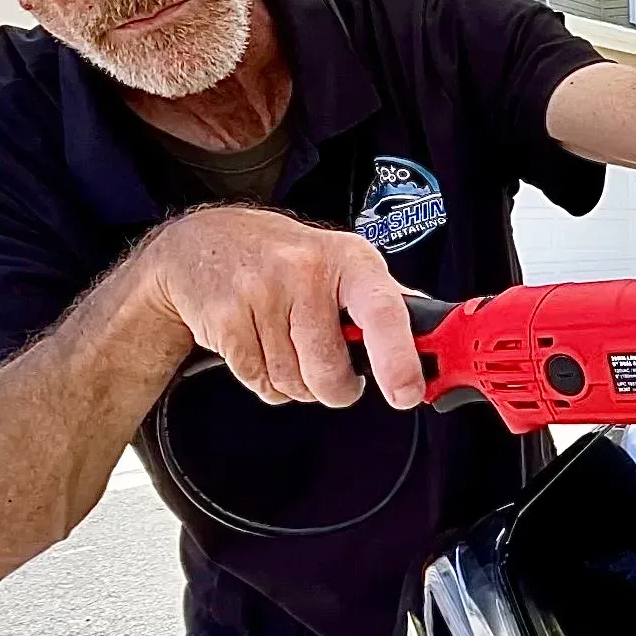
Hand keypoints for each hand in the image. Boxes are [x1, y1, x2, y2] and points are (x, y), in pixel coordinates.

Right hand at [140, 206, 425, 408]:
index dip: (398, 358)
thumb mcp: (343, 264)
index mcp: (351, 262)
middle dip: (332, 387)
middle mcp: (307, 271)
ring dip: (292, 381)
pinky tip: (258, 343)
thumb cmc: (284, 259)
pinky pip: (258, 382)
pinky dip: (261, 378)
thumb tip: (433, 343)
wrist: (201, 242)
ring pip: (293, 384)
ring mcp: (262, 293)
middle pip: (330, 373)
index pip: (383, 311)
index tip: (407, 394)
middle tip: (324, 364)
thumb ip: (386, 306)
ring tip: (283, 341)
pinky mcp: (226, 318)